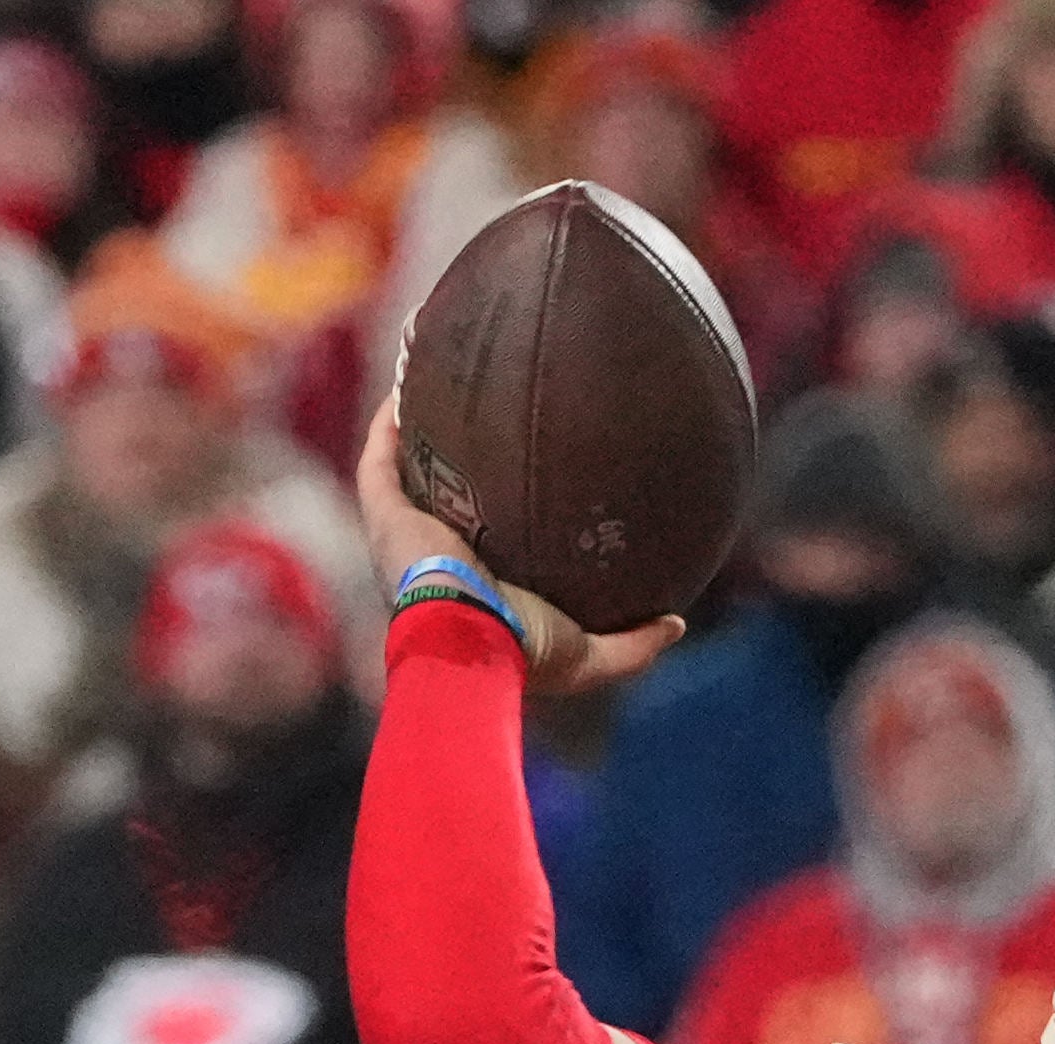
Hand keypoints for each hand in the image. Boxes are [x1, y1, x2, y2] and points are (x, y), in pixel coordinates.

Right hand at [352, 394, 683, 700]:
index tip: (525, 461)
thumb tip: (676, 621)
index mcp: (473, 580)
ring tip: (435, 377)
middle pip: (438, 491)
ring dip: (412, 426)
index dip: (495, 499)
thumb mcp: (590, 656)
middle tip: (483, 410)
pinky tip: (409, 380)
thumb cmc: (523, 652)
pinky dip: (388, 421)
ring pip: (401, 467)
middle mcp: (435, 551)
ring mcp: (402, 531)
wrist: (471, 644)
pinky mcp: (382, 515)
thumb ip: (633, 644)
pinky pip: (378, 458)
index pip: (482, 531)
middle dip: (452, 455)